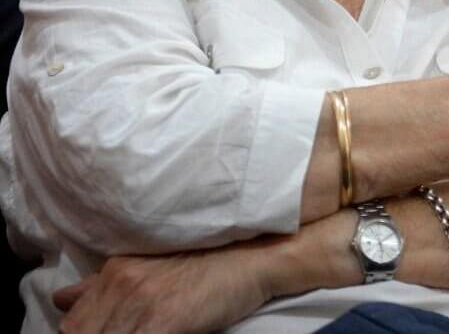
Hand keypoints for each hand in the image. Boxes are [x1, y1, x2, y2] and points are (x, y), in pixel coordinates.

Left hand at [55, 249, 273, 333]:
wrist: (252, 258)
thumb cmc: (206, 263)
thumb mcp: (145, 265)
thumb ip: (101, 285)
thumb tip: (60, 299)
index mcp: (113, 273)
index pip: (71, 325)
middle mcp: (120, 285)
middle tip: (124, 333)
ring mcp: (141, 304)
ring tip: (145, 331)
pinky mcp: (163, 321)